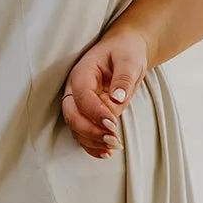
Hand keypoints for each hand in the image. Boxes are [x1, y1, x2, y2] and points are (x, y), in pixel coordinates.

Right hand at [60, 25, 148, 158]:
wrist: (126, 50)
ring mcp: (79, 103)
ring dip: (91, 141)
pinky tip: (105, 152)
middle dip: (90, 131)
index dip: (95, 112)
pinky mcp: (86, 113)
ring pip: (76, 127)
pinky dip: (92, 144)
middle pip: (72, 115)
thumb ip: (123, 78)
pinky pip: (83, 132)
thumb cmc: (126, 51)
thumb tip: (117, 98)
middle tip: (113, 139)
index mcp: (82, 73)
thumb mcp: (129, 60)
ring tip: (113, 147)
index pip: (82, 97)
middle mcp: (75, 89)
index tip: (112, 124)